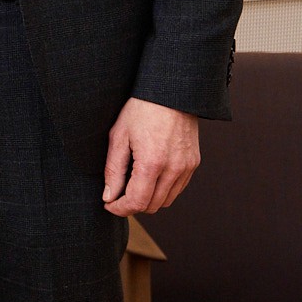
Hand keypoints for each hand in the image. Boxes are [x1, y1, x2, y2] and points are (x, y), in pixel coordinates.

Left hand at [102, 97, 200, 216]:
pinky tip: (149, 177)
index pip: (137, 202)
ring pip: (166, 201)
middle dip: (132, 205)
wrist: (171, 92)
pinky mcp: (193, 163)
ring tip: (132, 185)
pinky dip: (162, 190)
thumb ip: (113, 170)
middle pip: (152, 206)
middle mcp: (173, 169)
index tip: (108, 205)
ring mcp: (186, 167)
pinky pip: (177, 189)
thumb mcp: (119, 137)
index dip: (120, 209)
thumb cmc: (141, 110)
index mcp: (152, 163)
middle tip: (117, 195)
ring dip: (148, 199)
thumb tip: (109, 197)